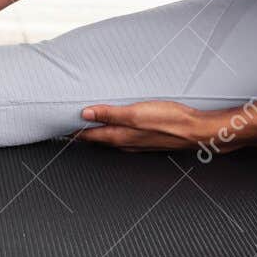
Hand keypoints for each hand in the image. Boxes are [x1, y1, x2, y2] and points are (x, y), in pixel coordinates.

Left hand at [74, 100, 243, 153]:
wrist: (197, 131)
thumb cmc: (170, 121)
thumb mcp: (136, 113)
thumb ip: (110, 114)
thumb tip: (85, 114)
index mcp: (119, 136)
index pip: (88, 135)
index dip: (72, 130)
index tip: (59, 124)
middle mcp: (125, 143)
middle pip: (97, 139)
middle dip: (82, 131)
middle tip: (68, 122)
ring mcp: (136, 143)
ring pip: (109, 138)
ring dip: (97, 131)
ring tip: (87, 122)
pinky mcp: (146, 140)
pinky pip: (123, 137)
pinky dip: (113, 131)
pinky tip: (116, 124)